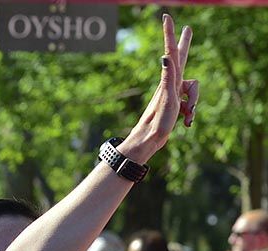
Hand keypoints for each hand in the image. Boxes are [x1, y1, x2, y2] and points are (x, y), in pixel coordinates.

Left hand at [124, 15, 197, 158]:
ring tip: (187, 117)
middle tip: (187, 28)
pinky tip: (186, 123)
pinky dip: (191, 113)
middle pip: (182, 60)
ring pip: (194, 88)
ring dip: (194, 104)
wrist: (150, 140)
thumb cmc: (157, 121)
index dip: (170, 34)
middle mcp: (171, 82)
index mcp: (168, 78)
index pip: (171, 51)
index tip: (166, 17)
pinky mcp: (176, 103)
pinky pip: (190, 103)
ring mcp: (173, 92)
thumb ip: (168, 77)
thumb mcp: (167, 98)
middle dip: (185, 44)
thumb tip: (165, 56)